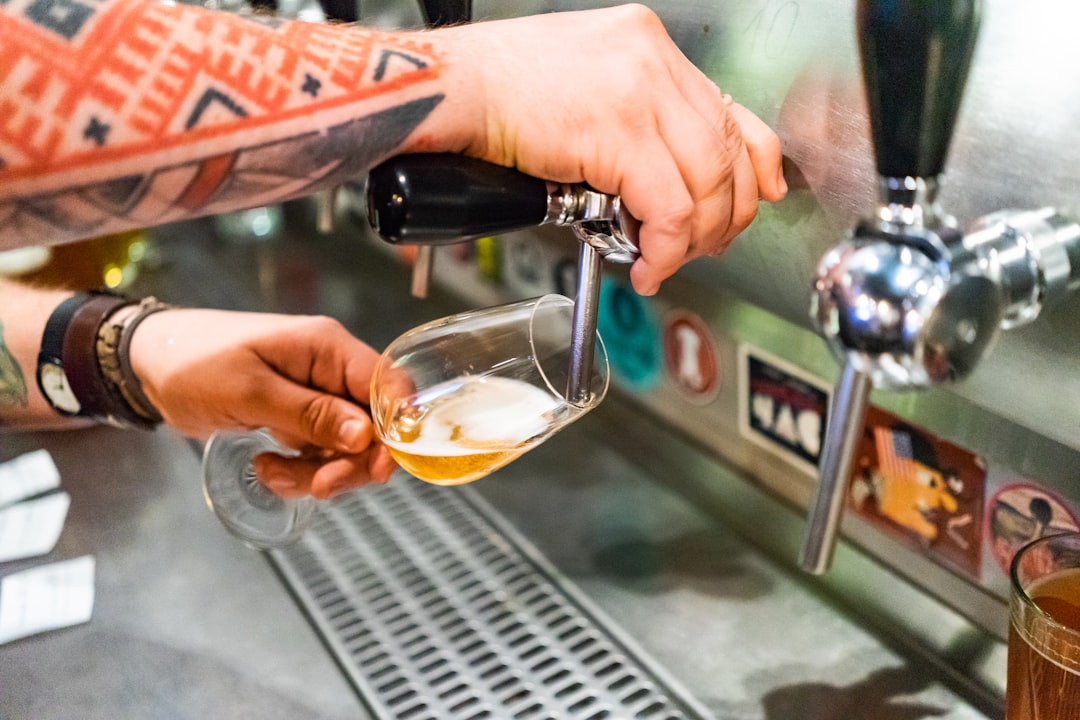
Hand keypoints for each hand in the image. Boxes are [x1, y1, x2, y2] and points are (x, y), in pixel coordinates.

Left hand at [128, 309, 396, 498]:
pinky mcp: (300, 417)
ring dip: (317, 472)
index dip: (394, 429)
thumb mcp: (250, 392)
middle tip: (317, 486)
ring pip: (347, 447)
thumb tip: (366, 436)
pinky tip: (266, 467)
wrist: (148, 364)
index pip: (388, 385)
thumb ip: (310, 414)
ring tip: (271, 473)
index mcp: (328, 348)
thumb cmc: (194, 364)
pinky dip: (299, 470)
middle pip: (373, 426)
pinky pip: (320, 452)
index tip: (376, 468)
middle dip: (348, 463)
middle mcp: (331, 370)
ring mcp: (317, 395)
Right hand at [424, 4, 785, 294]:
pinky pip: (667, 207)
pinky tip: (647, 265)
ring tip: (666, 261)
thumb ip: (631, 118)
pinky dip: (665, 248)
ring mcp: (639, 91)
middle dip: (725, 215)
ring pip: (707, 182)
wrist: (450, 87)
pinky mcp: (617, 131)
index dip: (754, 163)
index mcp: (647, 46)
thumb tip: (660, 174)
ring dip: (694, 238)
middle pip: (727, 150)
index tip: (757, 195)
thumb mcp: (583, 88)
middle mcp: (652, 60)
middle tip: (704, 246)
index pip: (730, 109)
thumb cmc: (498, 93)